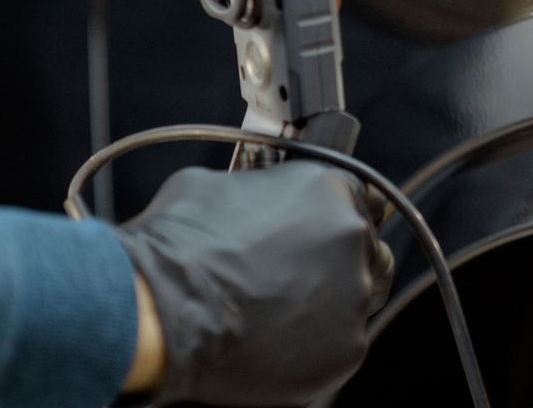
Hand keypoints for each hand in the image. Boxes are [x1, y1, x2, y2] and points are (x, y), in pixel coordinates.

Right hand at [112, 162, 393, 405]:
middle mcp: (353, 235)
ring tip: (282, 313)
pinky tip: (273, 343)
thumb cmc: (181, 245)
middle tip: (296, 280)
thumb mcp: (216, 185)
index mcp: (330, 187)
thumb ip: (260, 189)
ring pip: (358, 298)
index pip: (363, 200)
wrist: (164, 311)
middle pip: (368, 249)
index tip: (322, 235)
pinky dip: (313, 347)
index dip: (340, 218)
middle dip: (339, 262)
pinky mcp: (347, 347)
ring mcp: (354, 294)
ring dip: (331, 303)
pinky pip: (341, 344)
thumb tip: (254, 196)